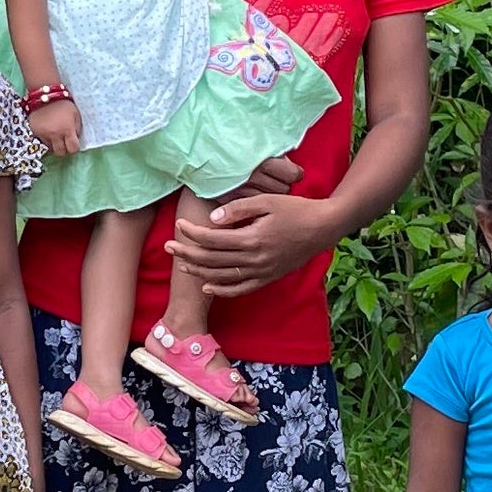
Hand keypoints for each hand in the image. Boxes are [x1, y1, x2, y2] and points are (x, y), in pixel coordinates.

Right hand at [25, 96, 86, 157]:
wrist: (45, 96)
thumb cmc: (64, 104)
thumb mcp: (76, 114)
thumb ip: (77, 128)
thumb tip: (76, 139)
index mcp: (67, 130)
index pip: (72, 149)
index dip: (74, 149)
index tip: (74, 145)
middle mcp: (55, 134)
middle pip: (60, 153)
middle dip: (64, 150)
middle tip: (65, 144)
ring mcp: (43, 134)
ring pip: (50, 148)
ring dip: (55, 144)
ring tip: (56, 135)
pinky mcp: (35, 132)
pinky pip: (42, 141)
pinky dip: (47, 138)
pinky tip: (48, 130)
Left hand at [169, 188, 330, 299]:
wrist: (323, 228)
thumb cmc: (296, 210)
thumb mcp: (267, 202)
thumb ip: (238, 209)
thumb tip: (212, 219)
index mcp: (252, 239)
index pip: (212, 240)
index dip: (192, 234)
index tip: (179, 225)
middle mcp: (254, 259)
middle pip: (212, 260)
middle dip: (187, 254)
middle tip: (168, 247)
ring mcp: (261, 272)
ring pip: (222, 277)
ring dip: (199, 272)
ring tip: (181, 265)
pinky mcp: (268, 278)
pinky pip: (241, 289)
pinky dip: (222, 289)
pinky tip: (207, 286)